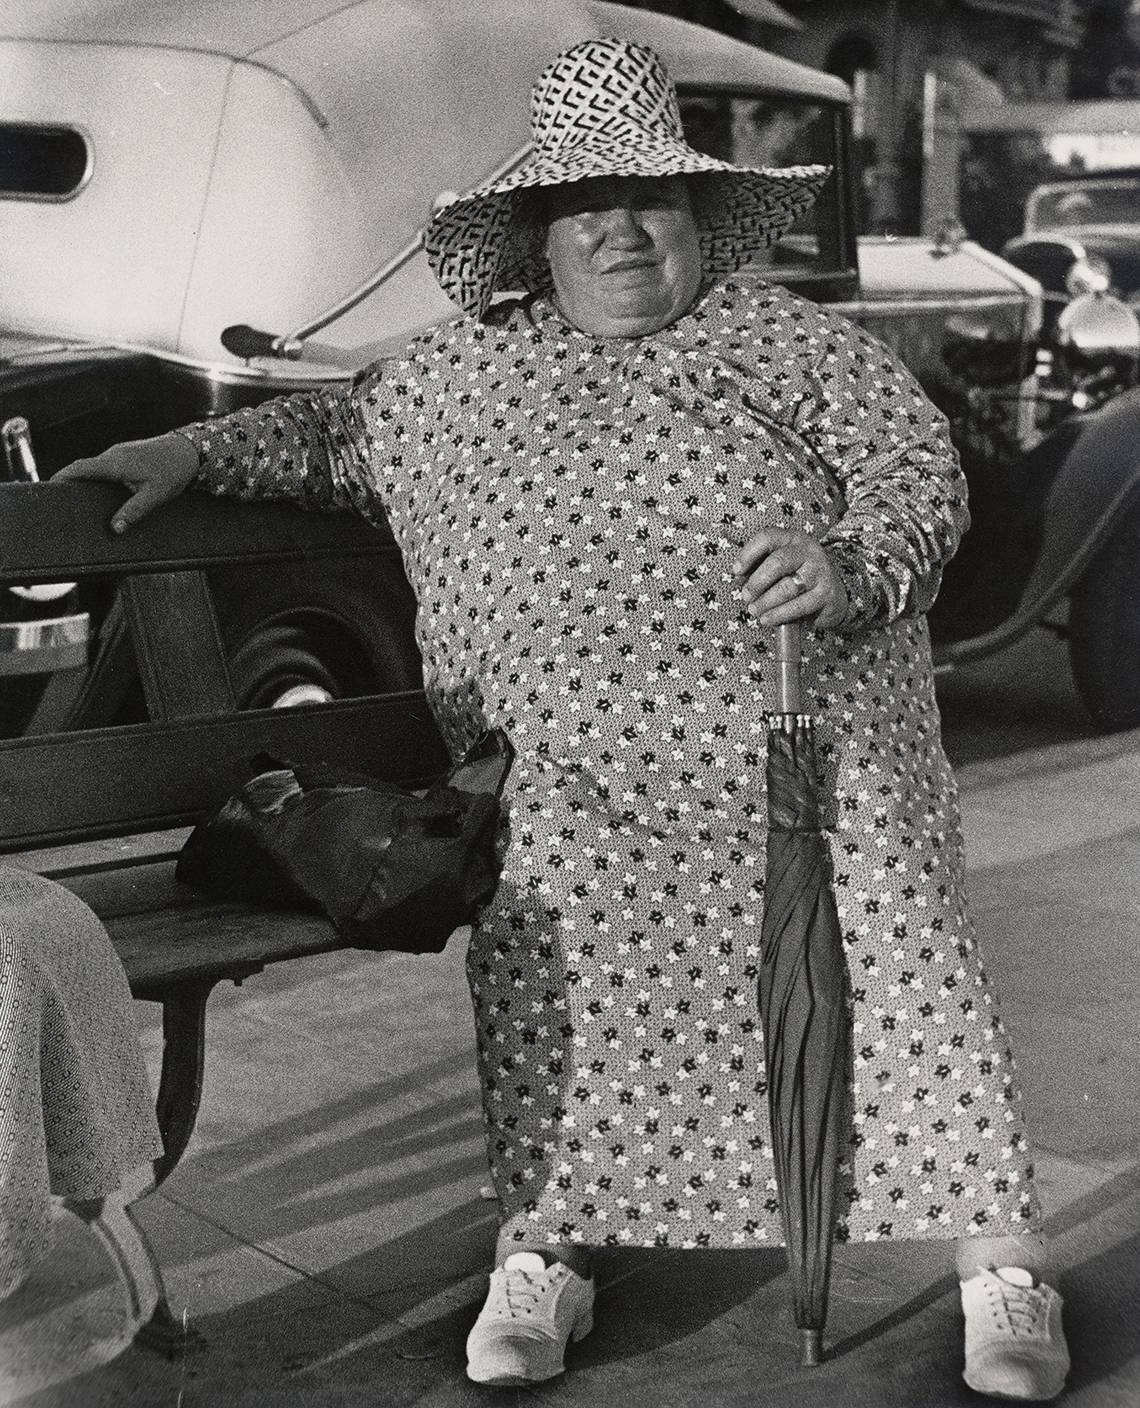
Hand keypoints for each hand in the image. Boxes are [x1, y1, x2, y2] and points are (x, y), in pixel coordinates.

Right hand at [52, 433, 199, 533]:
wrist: (189, 451)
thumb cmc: (173, 471)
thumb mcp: (154, 496)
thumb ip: (134, 512)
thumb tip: (116, 528)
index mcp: (115, 463)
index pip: (79, 468)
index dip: (61, 477)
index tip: (49, 488)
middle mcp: (113, 455)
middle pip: (83, 468)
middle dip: (70, 482)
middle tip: (61, 501)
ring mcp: (119, 453)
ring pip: (94, 467)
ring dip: (85, 480)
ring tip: (78, 500)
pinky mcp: (125, 455)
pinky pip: (105, 467)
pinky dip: (97, 478)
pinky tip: (101, 493)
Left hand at [732, 527, 847, 628]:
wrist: (834, 592)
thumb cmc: (798, 577)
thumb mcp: (782, 565)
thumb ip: (761, 567)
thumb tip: (740, 579)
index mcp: (793, 539)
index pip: (767, 537)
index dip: (748, 554)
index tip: (736, 572)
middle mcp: (808, 551)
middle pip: (777, 562)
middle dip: (756, 582)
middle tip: (745, 596)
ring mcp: (819, 571)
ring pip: (787, 587)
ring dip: (766, 602)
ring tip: (754, 610)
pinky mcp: (826, 593)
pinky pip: (798, 606)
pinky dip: (779, 614)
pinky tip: (767, 619)